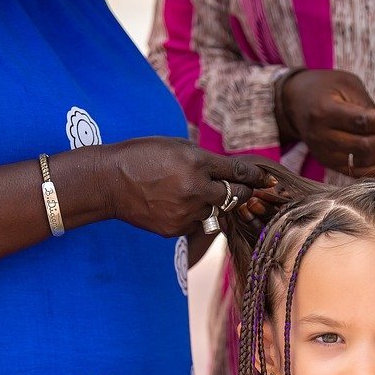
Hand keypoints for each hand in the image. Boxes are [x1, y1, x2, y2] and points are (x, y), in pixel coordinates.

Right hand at [102, 138, 271, 237]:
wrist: (108, 182)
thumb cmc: (141, 156)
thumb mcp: (175, 145)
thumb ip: (203, 158)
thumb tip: (228, 170)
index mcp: (196, 163)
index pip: (238, 172)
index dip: (255, 176)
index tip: (266, 180)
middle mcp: (195, 189)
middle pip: (234, 195)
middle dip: (240, 191)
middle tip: (242, 189)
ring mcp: (186, 212)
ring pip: (215, 211)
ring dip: (211, 203)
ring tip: (190, 192)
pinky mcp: (176, 229)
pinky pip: (196, 222)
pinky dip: (192, 214)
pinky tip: (174, 203)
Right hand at [277, 69, 374, 175]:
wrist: (294, 102)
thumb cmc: (325, 87)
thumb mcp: (346, 84)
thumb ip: (369, 105)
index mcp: (325, 111)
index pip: (362, 121)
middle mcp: (322, 136)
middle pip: (364, 146)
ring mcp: (324, 153)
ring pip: (363, 162)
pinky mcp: (328, 163)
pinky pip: (357, 172)